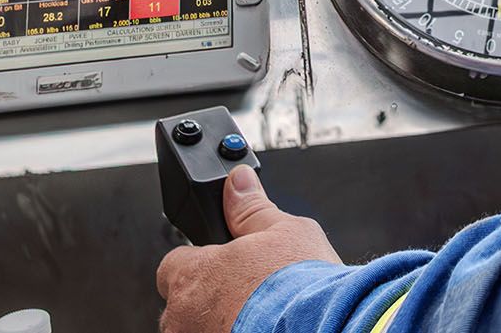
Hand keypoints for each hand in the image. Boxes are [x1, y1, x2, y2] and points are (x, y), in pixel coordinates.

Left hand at [156, 168, 339, 332]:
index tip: (222, 262)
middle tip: (246, 290)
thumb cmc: (302, 288)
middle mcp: (184, 318)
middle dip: (210, 296)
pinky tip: (263, 329)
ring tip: (259, 316)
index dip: (200, 260)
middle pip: (183, 303)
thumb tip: (238, 182)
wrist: (327, 330)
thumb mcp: (285, 231)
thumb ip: (251, 208)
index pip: (173, 264)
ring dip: (219, 322)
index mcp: (193, 275)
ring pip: (198, 329)